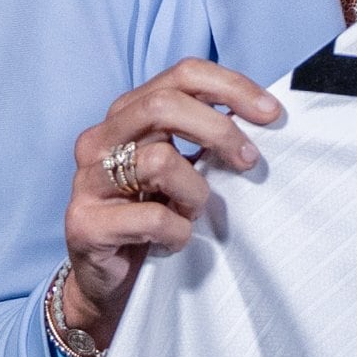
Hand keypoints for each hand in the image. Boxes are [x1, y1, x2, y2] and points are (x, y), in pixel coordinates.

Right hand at [57, 56, 283, 346]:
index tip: (271, 114)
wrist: (108, 282)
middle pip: (165, 105)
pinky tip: (172, 241)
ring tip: (192, 212)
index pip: (182, 74)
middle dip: (219, 130)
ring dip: (195, 192)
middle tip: (249, 161)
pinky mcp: (85, 223)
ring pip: (160, 160)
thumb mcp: (181, 168)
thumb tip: (264, 115)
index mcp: (126, 114)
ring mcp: (87, 180)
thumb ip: (205, 137)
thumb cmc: (153, 215)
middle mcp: (100, 138)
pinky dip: (177, 233)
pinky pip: (153, 217)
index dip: (231, 87)